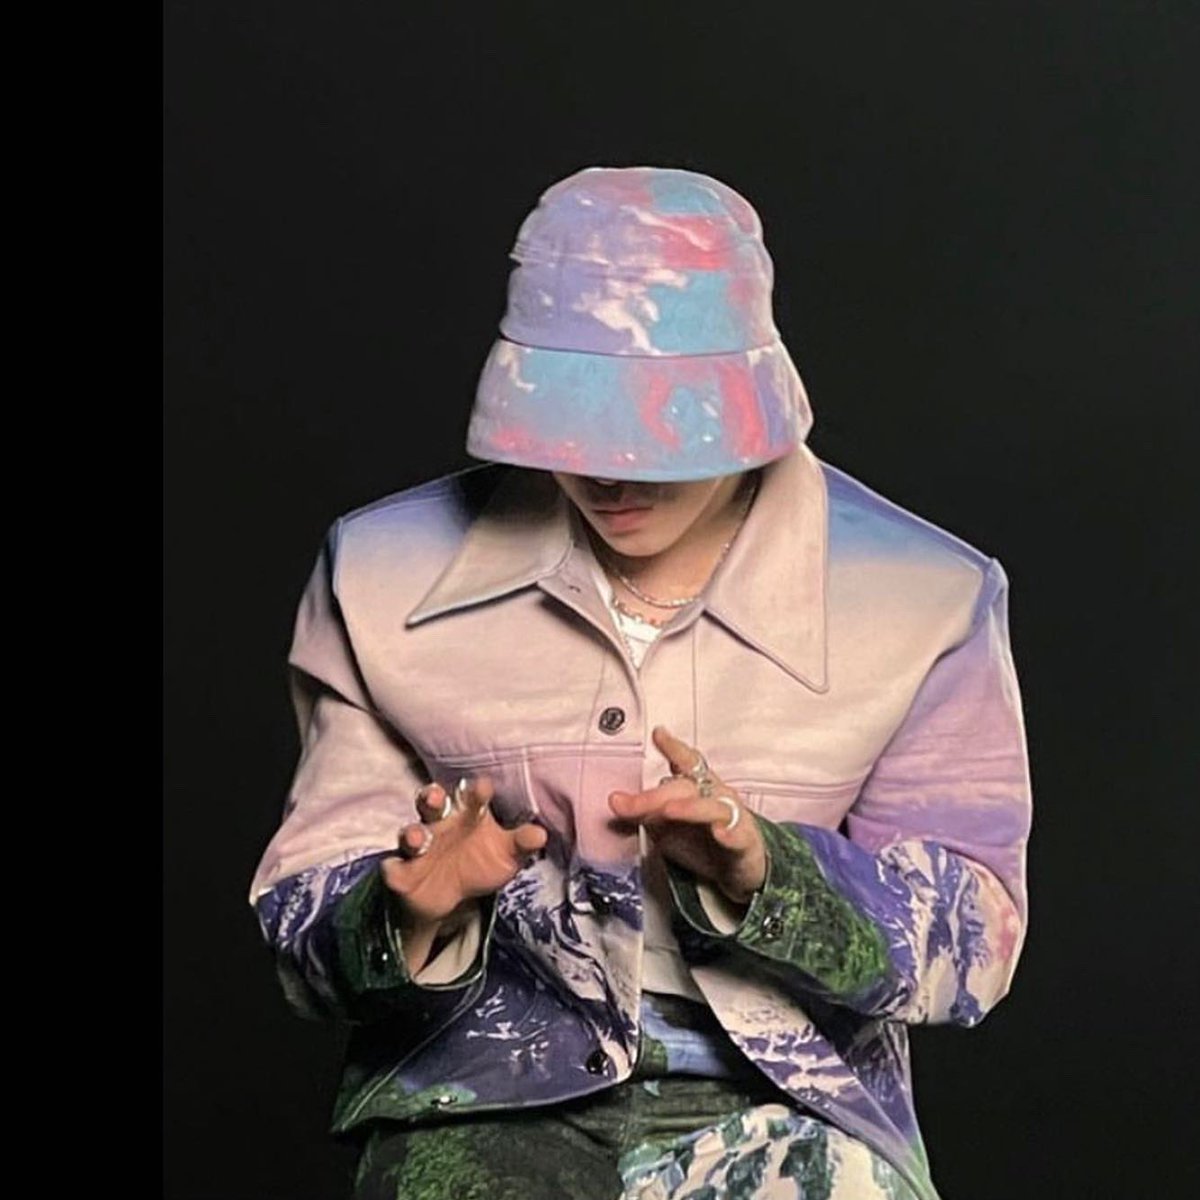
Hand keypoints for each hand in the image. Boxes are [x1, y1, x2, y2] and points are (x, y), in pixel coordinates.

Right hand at [380, 775, 547, 972]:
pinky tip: (394, 871)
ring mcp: (418, 848)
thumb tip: (540, 835)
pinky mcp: (401, 872)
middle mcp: (440, 824)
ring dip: (412, 834)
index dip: (475, 792)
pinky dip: (393, 870)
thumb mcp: (506, 854)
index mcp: (467, 815)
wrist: (451, 899)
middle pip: (432, 804)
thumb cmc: (481, 862)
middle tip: (436, 797)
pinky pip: (393, 869)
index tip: (483, 788)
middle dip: (431, 797)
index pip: (471, 798)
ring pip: (411, 833)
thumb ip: (521, 843)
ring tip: (419, 839)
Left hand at [608, 726, 765, 906]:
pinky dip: (730, 834)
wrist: (740, 870)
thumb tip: (615, 800)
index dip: (673, 747)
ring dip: (690, 808)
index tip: (658, 733)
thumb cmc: (704, 837)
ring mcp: (732, 817)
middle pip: (684, 788)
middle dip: (653, 796)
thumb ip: (645, 811)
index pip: (686, 762)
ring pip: (711, 808)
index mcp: (698, 786)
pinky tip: (720, 834)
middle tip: (626, 804)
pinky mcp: (745, 842)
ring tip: (670, 811)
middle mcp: (716, 794)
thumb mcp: (670, 824)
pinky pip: (738, 836)